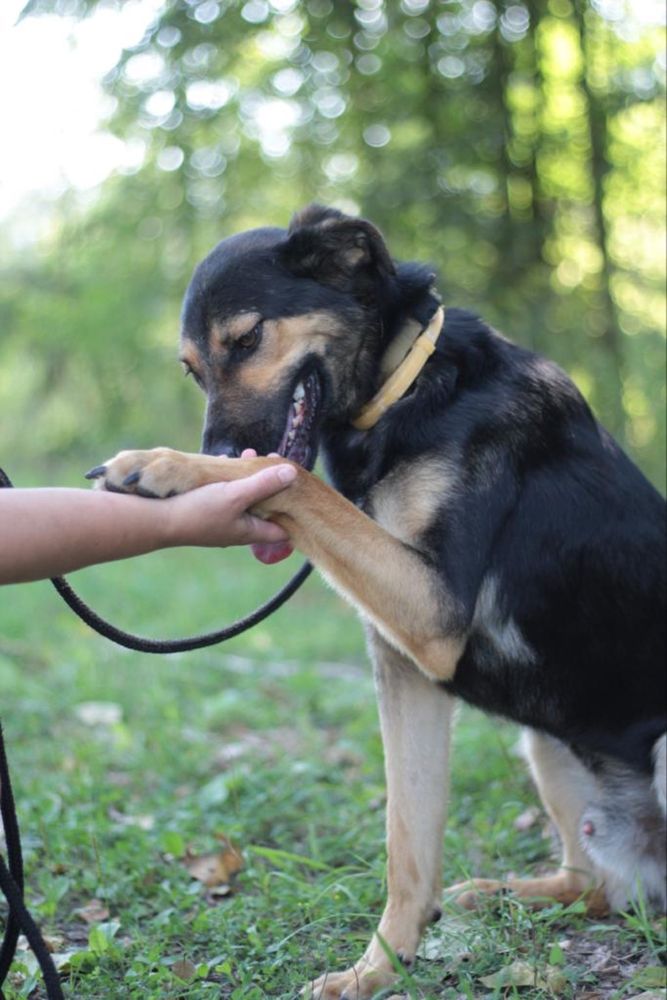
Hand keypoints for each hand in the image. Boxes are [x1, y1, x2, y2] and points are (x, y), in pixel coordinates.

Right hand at [163, 459, 296, 548]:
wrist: (156, 520)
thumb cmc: (199, 511)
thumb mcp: (236, 494)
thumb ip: (264, 484)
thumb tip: (293, 474)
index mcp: (250, 531)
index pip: (283, 530)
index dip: (293, 512)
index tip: (300, 490)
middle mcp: (238, 529)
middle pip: (265, 509)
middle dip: (271, 486)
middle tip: (274, 463)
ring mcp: (221, 521)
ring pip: (245, 499)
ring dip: (250, 479)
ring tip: (250, 456)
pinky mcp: (206, 511)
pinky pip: (226, 494)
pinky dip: (231, 479)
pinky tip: (226, 461)